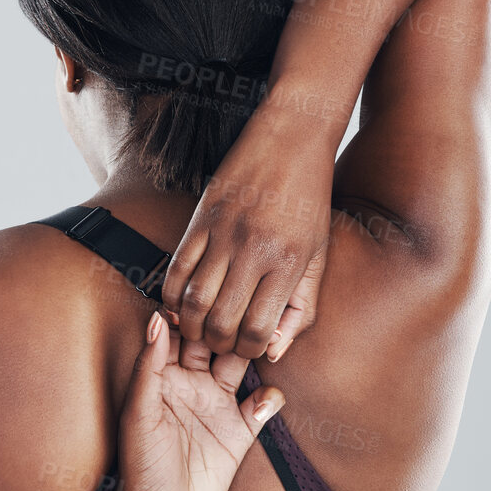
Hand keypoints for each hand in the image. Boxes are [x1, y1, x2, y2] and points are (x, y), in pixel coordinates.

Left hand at [115, 310, 284, 490]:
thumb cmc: (139, 468)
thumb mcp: (139, 413)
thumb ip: (149, 366)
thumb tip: (157, 319)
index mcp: (163, 375)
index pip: (180, 330)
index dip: (192, 309)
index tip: (206, 292)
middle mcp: (192, 384)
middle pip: (215, 339)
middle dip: (228, 322)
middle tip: (242, 308)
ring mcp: (218, 405)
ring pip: (243, 364)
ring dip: (254, 351)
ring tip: (263, 343)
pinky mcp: (241, 431)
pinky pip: (264, 403)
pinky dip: (270, 396)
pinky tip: (262, 402)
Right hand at [160, 116, 332, 360]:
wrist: (290, 139)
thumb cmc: (309, 201)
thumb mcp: (318, 257)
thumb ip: (301, 308)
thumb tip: (273, 351)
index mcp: (287, 262)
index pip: (258, 330)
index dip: (249, 350)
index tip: (249, 347)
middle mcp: (253, 250)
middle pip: (222, 322)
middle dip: (219, 344)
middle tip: (222, 343)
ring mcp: (222, 234)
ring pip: (192, 301)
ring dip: (192, 326)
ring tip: (200, 330)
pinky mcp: (200, 219)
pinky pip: (175, 269)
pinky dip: (171, 296)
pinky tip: (180, 305)